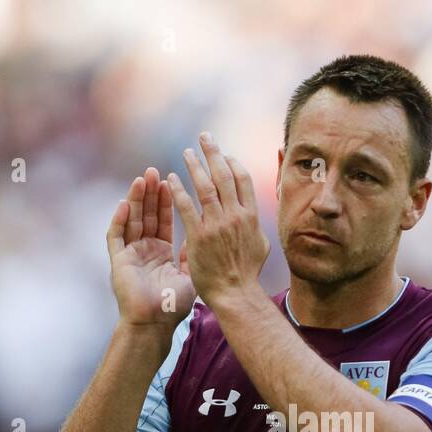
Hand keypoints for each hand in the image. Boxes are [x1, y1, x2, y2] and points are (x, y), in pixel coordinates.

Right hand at [106, 167, 196, 331]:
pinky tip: (125, 203)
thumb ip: (191, 254)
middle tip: (155, 171)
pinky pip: (116, 236)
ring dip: (136, 199)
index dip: (165, 201)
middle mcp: (144, 250)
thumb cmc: (173, 306)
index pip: (163, 221)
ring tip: (142, 178)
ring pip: (131, 220)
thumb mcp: (189, 275)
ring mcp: (129, 254)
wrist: (155, 324)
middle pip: (146, 216)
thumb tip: (202, 235)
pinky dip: (119, 219)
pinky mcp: (117, 261)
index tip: (170, 181)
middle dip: (151, 194)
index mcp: (160, 253)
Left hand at [167, 132, 270, 306]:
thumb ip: (254, 226)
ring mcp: (217, 224)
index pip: (242, 179)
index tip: (224, 154)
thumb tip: (253, 214)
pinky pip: (187, 206)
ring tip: (186, 152)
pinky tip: (171, 178)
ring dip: (195, 166)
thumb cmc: (247, 274)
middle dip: (214, 153)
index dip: (233, 163)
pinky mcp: (199, 235)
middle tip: (204, 137)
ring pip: (205, 186)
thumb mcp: (260, 245)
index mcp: (250, 216)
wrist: (236, 294)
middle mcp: (235, 215)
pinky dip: (179, 189)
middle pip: (224, 175)